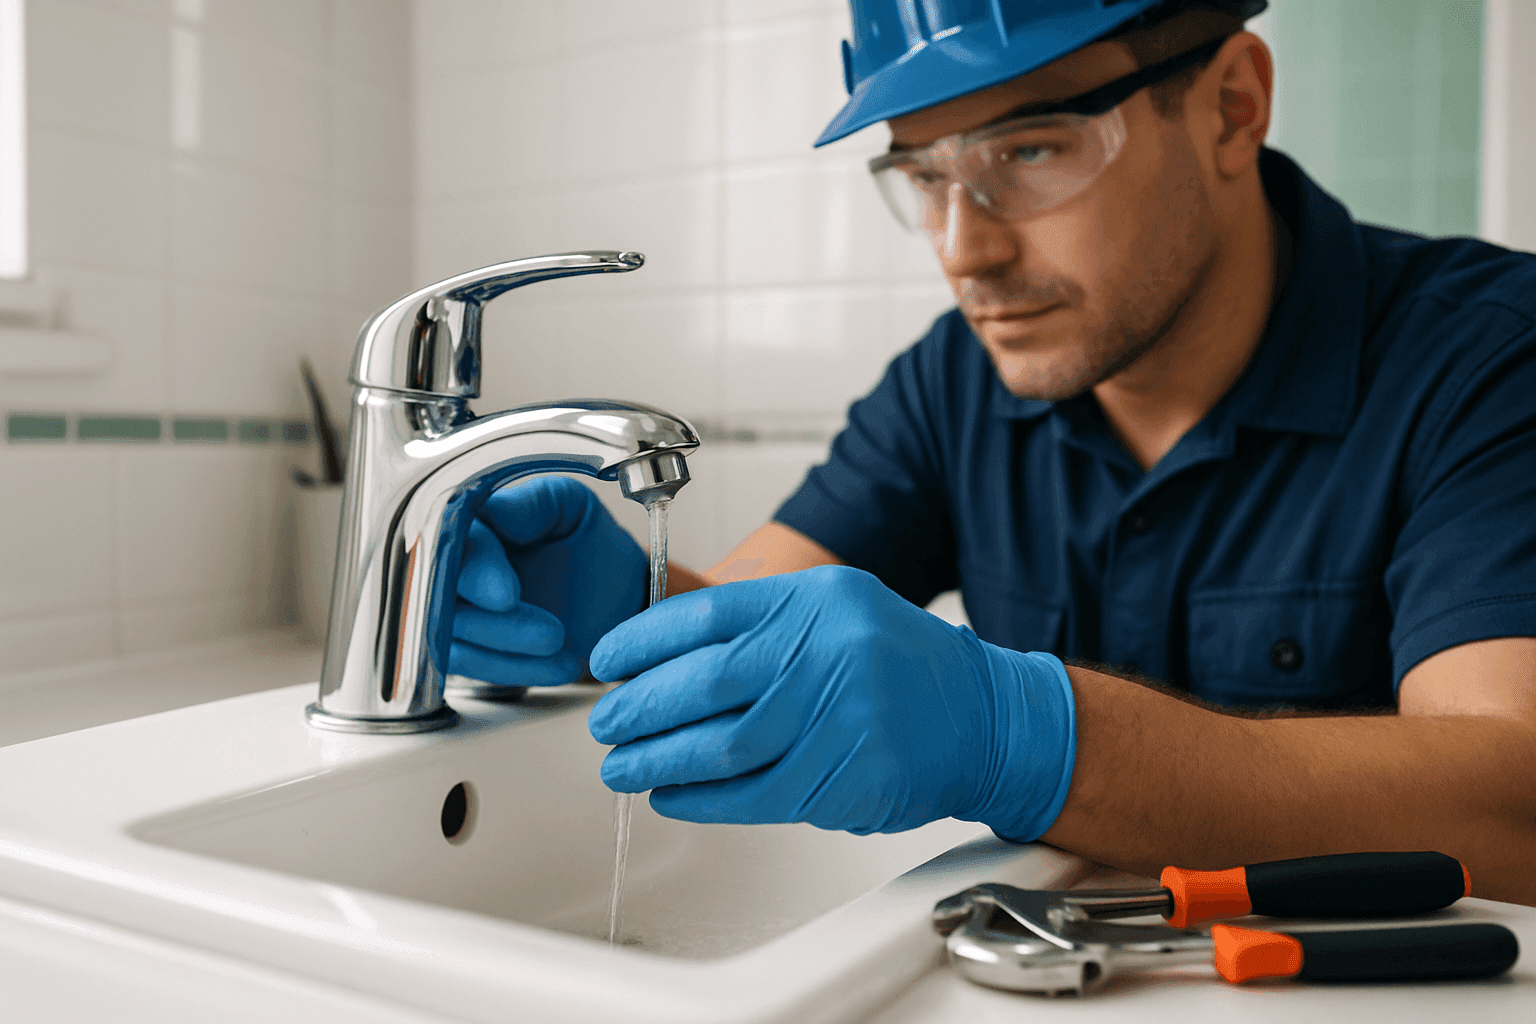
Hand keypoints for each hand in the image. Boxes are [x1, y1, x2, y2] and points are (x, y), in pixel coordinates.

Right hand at [451, 476, 646, 687]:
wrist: (615, 587)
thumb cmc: (589, 538)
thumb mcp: (571, 508)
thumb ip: (531, 504)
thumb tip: (489, 511)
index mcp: (469, 521)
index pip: (452, 545)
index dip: (475, 573)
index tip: (508, 597)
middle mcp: (451, 567)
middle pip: (442, 602)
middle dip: (493, 625)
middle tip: (552, 634)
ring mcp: (456, 612)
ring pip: (454, 643)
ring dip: (508, 655)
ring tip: (565, 650)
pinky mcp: (470, 649)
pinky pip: (476, 669)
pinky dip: (518, 671)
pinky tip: (564, 666)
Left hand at [587, 565, 1076, 838]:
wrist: (983, 717)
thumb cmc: (897, 663)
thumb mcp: (834, 610)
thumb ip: (760, 625)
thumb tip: (662, 657)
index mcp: (815, 600)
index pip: (706, 613)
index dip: (642, 640)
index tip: (605, 660)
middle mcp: (828, 650)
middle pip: (706, 682)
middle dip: (640, 707)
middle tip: (604, 723)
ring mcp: (841, 716)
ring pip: (723, 745)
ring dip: (659, 761)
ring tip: (622, 767)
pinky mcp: (848, 776)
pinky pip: (754, 794)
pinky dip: (702, 800)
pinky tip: (671, 796)